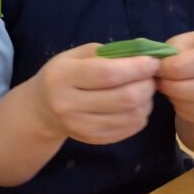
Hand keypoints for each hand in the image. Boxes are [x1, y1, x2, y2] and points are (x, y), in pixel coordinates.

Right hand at [30, 43, 160, 144]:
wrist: (41, 110)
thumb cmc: (61, 75)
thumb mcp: (74, 56)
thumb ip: (105, 54)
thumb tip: (142, 56)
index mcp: (62, 76)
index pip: (109, 73)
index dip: (137, 67)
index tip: (153, 61)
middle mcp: (69, 104)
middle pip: (124, 97)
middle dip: (146, 84)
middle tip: (149, 76)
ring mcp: (81, 126)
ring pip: (132, 115)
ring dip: (146, 100)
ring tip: (142, 90)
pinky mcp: (93, 139)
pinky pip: (130, 129)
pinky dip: (140, 115)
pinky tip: (135, 105)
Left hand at [156, 29, 193, 126]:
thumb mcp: (186, 42)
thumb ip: (172, 53)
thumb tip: (154, 67)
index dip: (179, 68)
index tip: (158, 70)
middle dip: (180, 89)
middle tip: (160, 84)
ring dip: (184, 103)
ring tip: (168, 93)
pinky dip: (191, 114)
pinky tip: (179, 104)